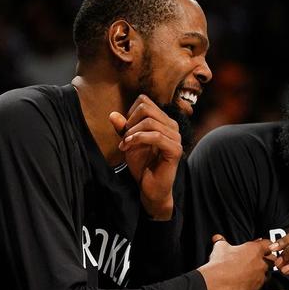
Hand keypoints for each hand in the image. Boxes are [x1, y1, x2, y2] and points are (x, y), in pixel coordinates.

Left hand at [109, 95, 182, 219]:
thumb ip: (123, 128)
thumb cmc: (142, 165)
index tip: (125, 130)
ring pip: (150, 122)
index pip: (144, 101)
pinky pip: (156, 136)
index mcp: (163, 121)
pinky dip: (138, 139)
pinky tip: (128, 147)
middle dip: (130, 122)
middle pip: (146, 108)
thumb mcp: (129, 143)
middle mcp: (172, 126)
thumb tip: (112, 114)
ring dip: (132, 133)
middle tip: (124, 138)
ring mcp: (176, 137)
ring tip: (125, 145)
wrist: (150, 188)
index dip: (130, 113)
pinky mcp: (175, 149)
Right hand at [198, 235, 273, 289]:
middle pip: (271, 261)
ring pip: (266, 276)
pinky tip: (243, 286)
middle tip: (254, 262)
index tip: (261, 247)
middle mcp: (261, 264)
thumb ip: (222, 241)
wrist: (216, 283)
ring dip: (260, 275)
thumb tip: (217, 238)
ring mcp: (259, 279)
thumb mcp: (220, 248)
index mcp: (255, 250)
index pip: (268, 245)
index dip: (265, 246)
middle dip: (265, 261)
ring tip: (248, 275)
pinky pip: (258, 289)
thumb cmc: (220, 263)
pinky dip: (253, 287)